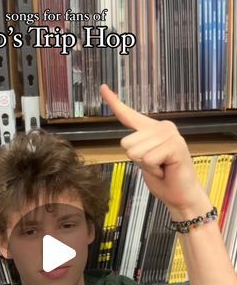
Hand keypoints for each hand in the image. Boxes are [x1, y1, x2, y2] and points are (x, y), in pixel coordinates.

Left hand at [100, 84, 207, 211]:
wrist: (182, 196)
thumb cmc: (164, 179)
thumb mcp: (143, 160)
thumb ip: (136, 148)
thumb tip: (127, 143)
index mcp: (152, 129)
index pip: (128, 114)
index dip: (114, 102)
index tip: (102, 87)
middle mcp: (162, 127)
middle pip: (126, 142)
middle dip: (137, 160)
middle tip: (155, 166)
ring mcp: (170, 134)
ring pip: (135, 151)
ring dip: (146, 166)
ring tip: (161, 168)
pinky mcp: (175, 145)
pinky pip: (148, 158)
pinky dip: (153, 170)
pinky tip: (165, 170)